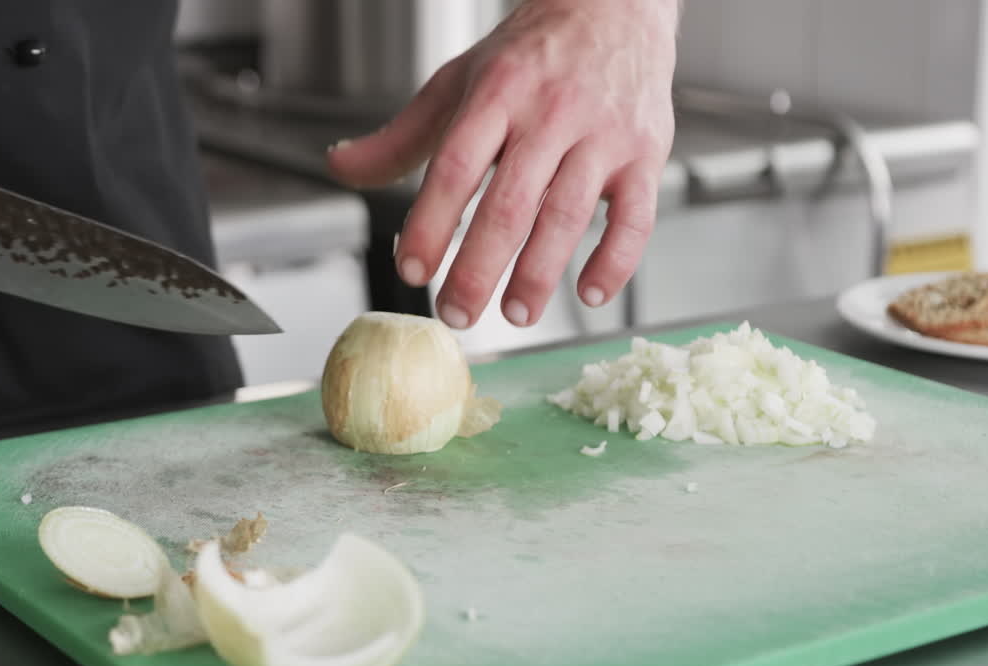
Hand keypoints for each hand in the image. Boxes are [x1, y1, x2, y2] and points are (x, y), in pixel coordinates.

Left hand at [327, 0, 678, 329]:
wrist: (615, 6)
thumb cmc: (531, 55)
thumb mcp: (459, 83)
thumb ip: (402, 135)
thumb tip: (341, 166)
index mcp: (499, 93)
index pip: (457, 166)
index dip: (430, 224)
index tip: (411, 269)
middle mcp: (552, 112)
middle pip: (510, 203)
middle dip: (478, 268)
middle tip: (455, 313)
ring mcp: (604, 134)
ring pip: (569, 214)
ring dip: (539, 274)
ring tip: (515, 314)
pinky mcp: (646, 154)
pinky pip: (636, 218)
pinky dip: (615, 262)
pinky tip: (589, 293)